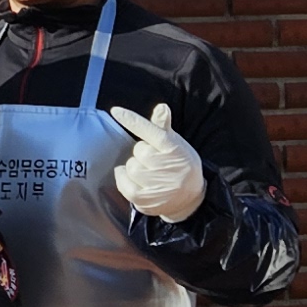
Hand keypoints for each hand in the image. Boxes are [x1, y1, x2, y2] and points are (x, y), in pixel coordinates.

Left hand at [108, 101, 205, 221]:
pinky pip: (123, 181)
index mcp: (173, 148)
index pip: (150, 131)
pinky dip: (124, 178)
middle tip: (155, 162)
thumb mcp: (177, 145)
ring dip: (136, 168)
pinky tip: (135, 182)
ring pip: (130, 166)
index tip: (116, 111)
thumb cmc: (181, 166)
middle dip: (143, 154)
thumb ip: (163, 126)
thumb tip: (161, 107)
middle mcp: (166, 165)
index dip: (132, 120)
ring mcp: (155, 183)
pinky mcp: (144, 199)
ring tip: (150, 174)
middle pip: (138, 150)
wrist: (190, 200)